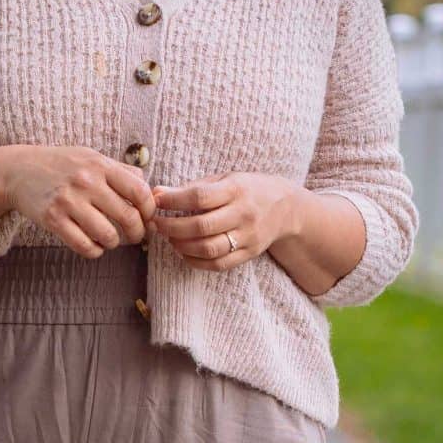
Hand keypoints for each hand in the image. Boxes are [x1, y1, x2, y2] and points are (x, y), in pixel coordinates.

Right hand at [1, 146, 155, 257]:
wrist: (18, 170)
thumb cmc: (60, 164)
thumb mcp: (90, 157)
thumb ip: (119, 170)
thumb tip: (148, 188)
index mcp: (100, 165)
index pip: (139, 191)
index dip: (149, 209)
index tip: (147, 216)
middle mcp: (86, 182)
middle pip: (128, 217)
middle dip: (138, 232)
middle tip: (136, 236)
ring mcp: (68, 202)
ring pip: (108, 236)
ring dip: (114, 243)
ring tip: (110, 239)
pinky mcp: (53, 220)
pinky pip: (84, 246)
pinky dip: (94, 251)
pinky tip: (93, 245)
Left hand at [149, 172, 299, 267]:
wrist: (286, 206)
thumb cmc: (248, 189)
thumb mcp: (225, 178)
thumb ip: (193, 187)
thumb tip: (157, 192)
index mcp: (236, 189)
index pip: (200, 197)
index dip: (173, 201)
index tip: (156, 201)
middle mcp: (243, 214)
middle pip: (202, 226)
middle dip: (172, 227)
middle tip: (157, 224)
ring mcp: (248, 236)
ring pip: (209, 248)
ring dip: (182, 246)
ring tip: (170, 238)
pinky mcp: (249, 253)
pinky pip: (219, 264)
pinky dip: (196, 261)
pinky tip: (183, 252)